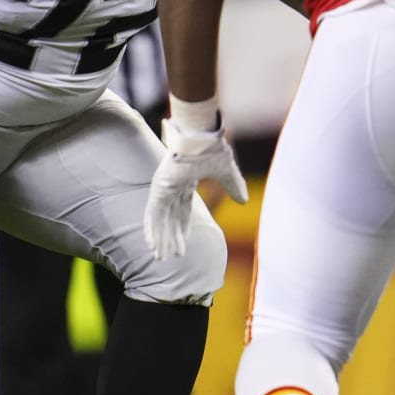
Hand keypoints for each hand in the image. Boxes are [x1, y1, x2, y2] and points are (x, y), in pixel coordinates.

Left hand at [144, 118, 247, 258]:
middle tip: (169, 257)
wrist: (202, 136)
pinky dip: (151, 229)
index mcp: (186, 180)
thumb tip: (244, 201)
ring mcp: (164, 187)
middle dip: (170, 238)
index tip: (183, 244)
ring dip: (160, 239)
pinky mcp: (159, 188)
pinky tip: (150, 244)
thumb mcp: (227, 172)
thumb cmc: (213, 148)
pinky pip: (153, 214)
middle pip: (170, 218)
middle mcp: (173, 185)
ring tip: (159, 258)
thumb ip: (233, 186)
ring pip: (160, 219)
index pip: (182, 209)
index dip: (182, 227)